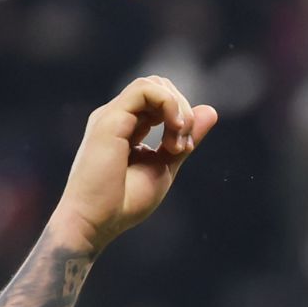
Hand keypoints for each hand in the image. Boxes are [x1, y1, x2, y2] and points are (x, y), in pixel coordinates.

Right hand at [48, 75, 218, 255]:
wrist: (96, 222)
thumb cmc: (124, 202)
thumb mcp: (165, 166)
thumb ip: (186, 138)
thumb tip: (211, 111)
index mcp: (128, 127)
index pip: (161, 101)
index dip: (182, 117)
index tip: (185, 149)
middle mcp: (118, 116)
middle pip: (160, 87)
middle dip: (183, 110)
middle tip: (183, 146)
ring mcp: (112, 115)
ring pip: (153, 84)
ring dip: (178, 109)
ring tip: (177, 143)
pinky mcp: (110, 118)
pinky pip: (145, 89)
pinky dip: (168, 104)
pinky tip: (173, 131)